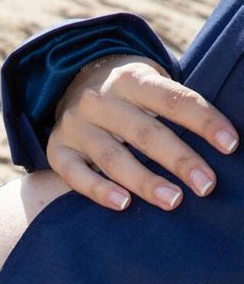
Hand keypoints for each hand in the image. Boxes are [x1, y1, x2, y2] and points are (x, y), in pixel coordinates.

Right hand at [46, 54, 238, 210]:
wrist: (70, 86)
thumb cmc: (125, 98)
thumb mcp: (148, 88)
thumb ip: (172, 108)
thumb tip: (218, 142)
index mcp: (130, 79)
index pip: (173, 99)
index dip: (204, 121)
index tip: (230, 145)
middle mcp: (100, 100)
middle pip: (145, 133)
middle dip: (180, 160)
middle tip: (206, 185)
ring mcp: (75, 126)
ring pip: (112, 157)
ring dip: (145, 181)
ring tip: (172, 200)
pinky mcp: (57, 150)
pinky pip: (76, 175)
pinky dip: (99, 191)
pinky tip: (123, 204)